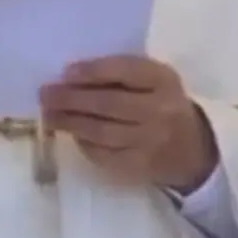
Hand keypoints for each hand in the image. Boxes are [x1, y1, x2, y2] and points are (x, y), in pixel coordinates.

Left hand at [39, 55, 218, 191]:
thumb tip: (69, 73)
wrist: (193, 149)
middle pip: (108, 104)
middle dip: (71, 99)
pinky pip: (104, 155)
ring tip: (49, 115)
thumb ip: (119, 70)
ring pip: (102, 132)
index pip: (125, 71)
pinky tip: (70, 133)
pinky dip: (83, 143)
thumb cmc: (160, 101)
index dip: (92, 71)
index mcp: (162, 79)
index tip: (65, 72)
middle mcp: (160, 111)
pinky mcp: (141, 167)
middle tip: (45, 94)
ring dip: (69, 122)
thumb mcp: (152, 78)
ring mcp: (151, 142)